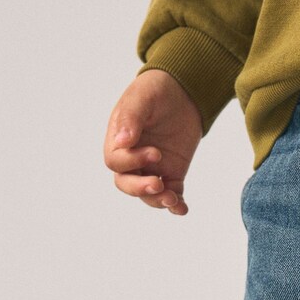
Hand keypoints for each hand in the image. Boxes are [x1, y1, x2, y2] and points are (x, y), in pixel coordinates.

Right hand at [104, 69, 203, 215]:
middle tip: (159, 184)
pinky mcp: (172, 172)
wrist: (183, 91)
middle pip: (126, 184)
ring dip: (158, 200)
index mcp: (118, 140)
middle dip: (140, 189)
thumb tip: (122, 141)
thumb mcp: (142, 98)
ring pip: (147, 193)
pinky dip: (176, 204)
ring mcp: (152, 167)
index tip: (156, 152)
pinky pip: (171, 193)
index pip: (116, 162)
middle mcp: (132, 158)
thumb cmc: (156, 90)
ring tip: (172, 199)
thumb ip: (131, 118)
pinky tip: (182, 209)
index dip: (133, 162)